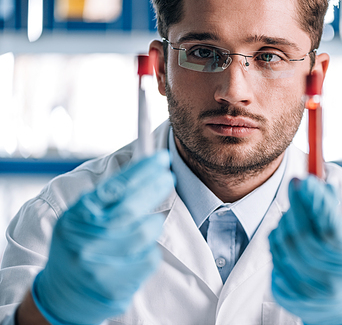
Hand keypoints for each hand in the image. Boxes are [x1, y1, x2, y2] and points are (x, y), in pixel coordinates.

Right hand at [33, 151, 174, 324]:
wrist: (63, 294)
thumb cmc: (78, 245)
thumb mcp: (80, 217)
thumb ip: (106, 197)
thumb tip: (143, 170)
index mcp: (77, 218)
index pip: (114, 188)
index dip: (141, 171)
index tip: (160, 159)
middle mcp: (86, 241)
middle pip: (130, 208)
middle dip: (154, 188)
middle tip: (167, 176)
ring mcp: (100, 265)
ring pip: (145, 233)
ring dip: (153, 223)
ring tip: (147, 222)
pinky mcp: (116, 286)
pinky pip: (150, 257)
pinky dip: (150, 249)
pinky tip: (137, 251)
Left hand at [268, 177, 341, 324]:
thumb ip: (334, 215)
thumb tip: (320, 181)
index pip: (329, 228)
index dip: (315, 202)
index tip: (306, 180)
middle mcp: (328, 280)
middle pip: (302, 234)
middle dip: (296, 204)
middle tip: (295, 183)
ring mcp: (305, 290)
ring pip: (284, 243)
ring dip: (286, 221)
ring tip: (294, 214)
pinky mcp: (286, 295)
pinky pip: (275, 257)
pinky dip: (278, 241)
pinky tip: (287, 237)